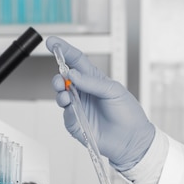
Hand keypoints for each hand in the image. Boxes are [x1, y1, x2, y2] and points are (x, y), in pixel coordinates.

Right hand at [45, 36, 154, 170]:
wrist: (132, 140)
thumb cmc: (128, 114)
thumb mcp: (114, 91)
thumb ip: (92, 82)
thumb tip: (72, 74)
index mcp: (94, 81)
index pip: (76, 61)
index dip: (64, 51)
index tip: (52, 43)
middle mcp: (84, 93)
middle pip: (64, 79)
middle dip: (59, 76)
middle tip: (61, 78)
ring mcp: (79, 108)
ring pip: (61, 96)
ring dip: (60, 92)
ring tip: (65, 94)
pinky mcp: (76, 124)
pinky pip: (65, 115)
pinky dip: (67, 110)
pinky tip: (72, 109)